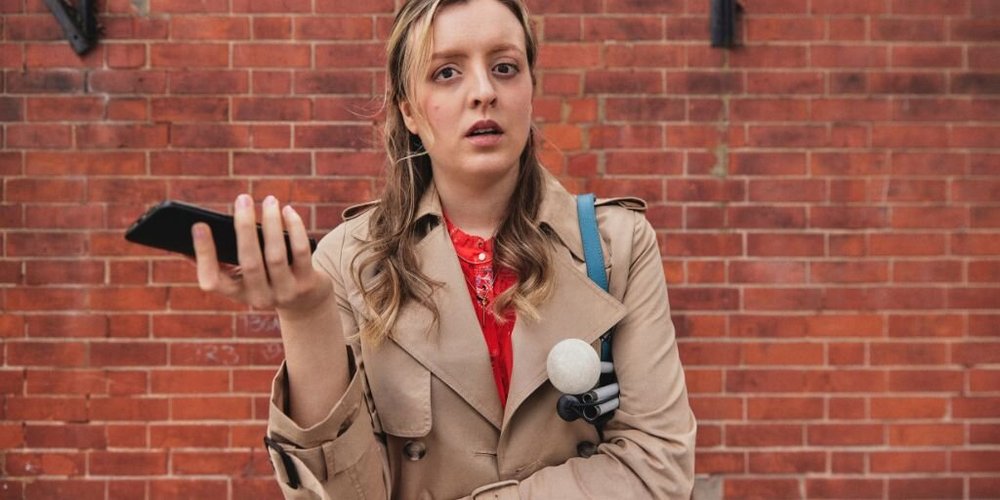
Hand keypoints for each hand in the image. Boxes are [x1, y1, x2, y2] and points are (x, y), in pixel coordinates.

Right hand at [192, 194, 331, 315]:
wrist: (306, 303)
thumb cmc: (266, 278)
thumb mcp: (242, 276)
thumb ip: (220, 258)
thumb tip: (193, 230)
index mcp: (236, 294)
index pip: (211, 281)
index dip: (204, 255)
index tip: (199, 225)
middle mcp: (259, 298)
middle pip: (249, 262)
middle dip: (244, 227)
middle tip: (242, 199)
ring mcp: (285, 292)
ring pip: (275, 255)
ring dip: (271, 223)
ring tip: (269, 200)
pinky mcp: (308, 283)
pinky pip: (300, 251)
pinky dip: (295, 228)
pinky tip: (288, 211)